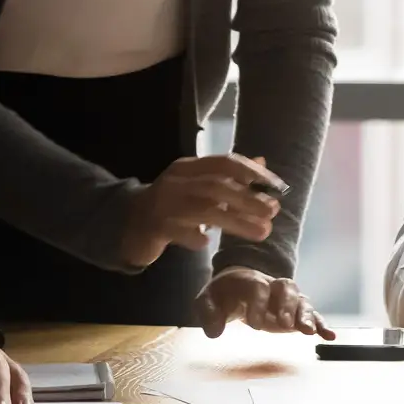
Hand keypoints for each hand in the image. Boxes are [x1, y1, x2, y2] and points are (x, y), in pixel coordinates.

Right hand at [120, 154, 283, 268]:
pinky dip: (195, 236)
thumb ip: (227, 176)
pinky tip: (207, 242)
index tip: (277, 186)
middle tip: (273, 212)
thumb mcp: (198, 185)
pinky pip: (178, 231)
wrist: (126, 223)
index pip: (225, 162)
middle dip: (249, 199)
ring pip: (204, 209)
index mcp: (189, 167)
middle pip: (217, 186)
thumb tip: (262, 161)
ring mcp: (163, 203)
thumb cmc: (170, 205)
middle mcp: (176, 181)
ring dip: (236, 221)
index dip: (253, 172)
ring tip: (261, 232)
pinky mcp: (154, 227)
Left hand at [194, 267, 334, 339]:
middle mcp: (271, 286)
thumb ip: (206, 313)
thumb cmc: (222, 295)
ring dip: (306, 315)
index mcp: (249, 281)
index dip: (258, 304)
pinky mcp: (293, 311)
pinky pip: (311, 314)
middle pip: (286, 288)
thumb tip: (214, 332)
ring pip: (301, 299)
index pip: (257, 288)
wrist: (237, 284)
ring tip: (309, 332)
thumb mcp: (206, 300)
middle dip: (287, 306)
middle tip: (285, 325)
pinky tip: (329, 336)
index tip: (254, 325)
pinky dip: (320, 323)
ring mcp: (285, 298)